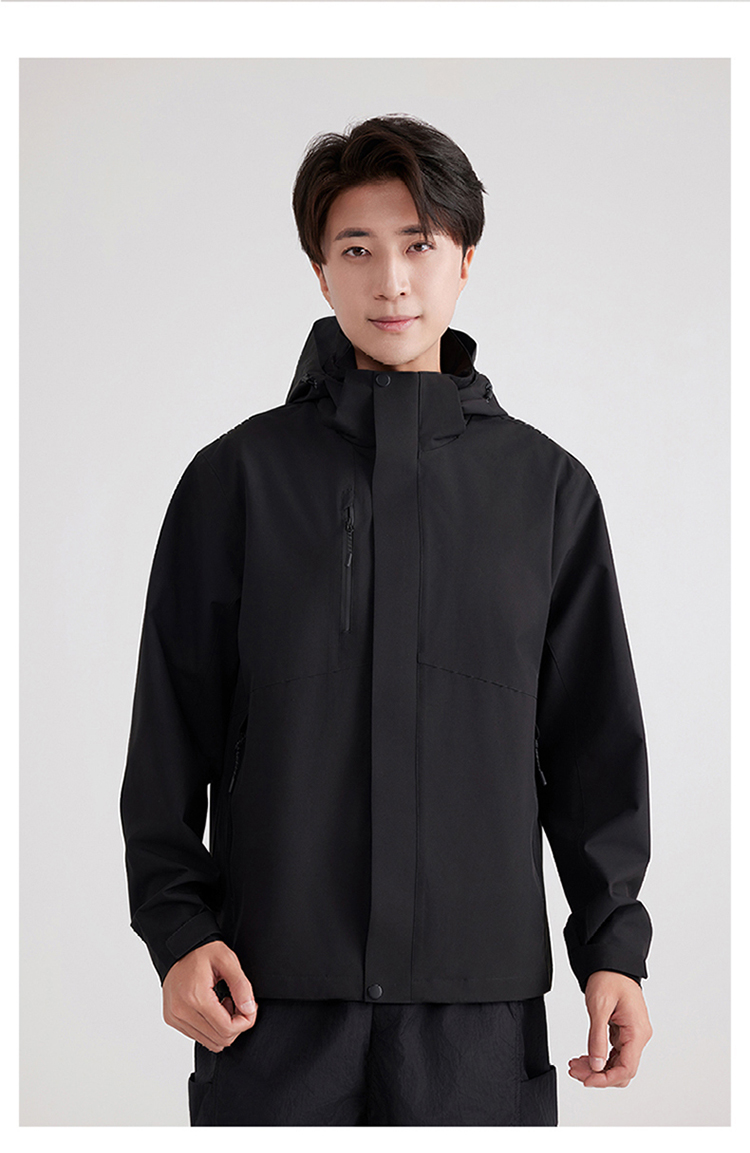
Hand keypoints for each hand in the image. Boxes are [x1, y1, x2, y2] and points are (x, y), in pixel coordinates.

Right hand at [162, 940, 257, 1052]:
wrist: (179, 947)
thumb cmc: (202, 951)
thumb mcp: (227, 960)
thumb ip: (241, 985)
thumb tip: (249, 1010)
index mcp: (195, 997)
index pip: (227, 1029)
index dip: (245, 1022)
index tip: (250, 1008)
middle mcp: (181, 1011)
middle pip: (219, 1039)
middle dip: (236, 1026)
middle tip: (238, 1004)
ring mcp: (175, 1017)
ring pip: (209, 1042)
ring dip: (222, 1028)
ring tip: (223, 1005)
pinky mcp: (172, 1019)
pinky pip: (197, 1037)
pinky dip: (210, 1028)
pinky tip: (212, 1008)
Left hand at [568, 970, 652, 1087]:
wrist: (611, 962)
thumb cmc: (609, 977)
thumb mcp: (599, 1007)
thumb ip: (597, 1038)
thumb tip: (596, 1065)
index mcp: (637, 1031)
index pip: (627, 1068)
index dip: (606, 1079)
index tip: (587, 1080)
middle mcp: (638, 1036)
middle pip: (622, 1070)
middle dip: (598, 1074)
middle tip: (575, 1070)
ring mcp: (632, 1034)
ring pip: (617, 1063)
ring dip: (597, 1067)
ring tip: (575, 1064)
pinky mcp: (624, 1032)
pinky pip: (614, 1053)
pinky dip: (599, 1057)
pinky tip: (584, 1057)